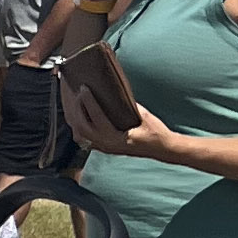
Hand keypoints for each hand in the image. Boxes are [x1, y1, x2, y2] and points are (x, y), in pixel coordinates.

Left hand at [56, 75, 175, 163]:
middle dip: (78, 108)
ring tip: (77, 103)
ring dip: (75, 118)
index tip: (84, 88)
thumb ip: (128, 105)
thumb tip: (115, 91)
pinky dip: (79, 127)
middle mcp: (107, 145)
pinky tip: (79, 116)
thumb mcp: (144, 116)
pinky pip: (84, 139)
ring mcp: (105, 148)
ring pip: (80, 135)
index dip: (88, 101)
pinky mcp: (104, 148)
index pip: (96, 117)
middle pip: (82, 127)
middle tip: (79, 94)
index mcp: (116, 138)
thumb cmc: (155, 132)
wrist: (162, 148)